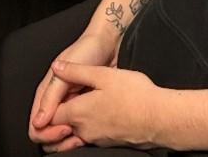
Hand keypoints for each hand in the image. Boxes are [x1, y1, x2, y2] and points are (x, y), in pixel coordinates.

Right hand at [28, 31, 117, 148]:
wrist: (107, 43)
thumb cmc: (85, 51)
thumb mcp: (65, 73)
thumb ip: (51, 96)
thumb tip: (38, 122)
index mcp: (45, 94)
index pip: (36, 126)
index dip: (48, 133)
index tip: (66, 129)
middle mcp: (55, 102)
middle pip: (47, 134)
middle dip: (58, 141)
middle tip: (76, 135)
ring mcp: (69, 105)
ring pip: (61, 134)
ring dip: (69, 140)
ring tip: (84, 136)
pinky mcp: (83, 107)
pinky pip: (76, 128)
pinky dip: (80, 134)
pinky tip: (91, 131)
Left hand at [46, 60, 166, 151]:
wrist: (161, 118)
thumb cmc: (134, 95)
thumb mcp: (103, 75)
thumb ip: (76, 71)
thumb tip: (57, 67)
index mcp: (78, 113)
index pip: (50, 117)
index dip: (46, 110)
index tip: (50, 100)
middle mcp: (84, 130)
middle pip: (61, 128)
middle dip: (58, 118)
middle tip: (63, 100)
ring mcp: (97, 138)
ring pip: (76, 133)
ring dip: (74, 122)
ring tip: (82, 105)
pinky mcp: (110, 142)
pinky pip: (91, 136)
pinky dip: (89, 126)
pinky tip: (99, 113)